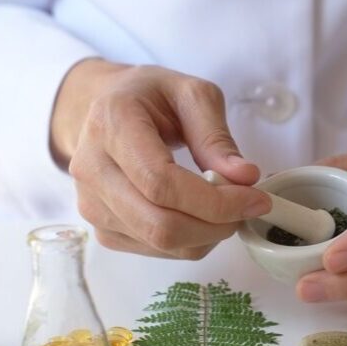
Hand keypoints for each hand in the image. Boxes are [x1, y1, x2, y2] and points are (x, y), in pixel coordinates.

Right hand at [51, 59, 270, 258]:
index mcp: (112, 125)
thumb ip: (216, 137)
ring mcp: (91, 203)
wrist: (102, 107)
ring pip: (158, 243)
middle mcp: (92, 168)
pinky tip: (201, 216)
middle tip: (248, 208)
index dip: (214, 201)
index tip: (255, 198)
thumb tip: (244, 178)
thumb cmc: (149, 96)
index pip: (161, 182)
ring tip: (227, 209)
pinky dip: (188, 242)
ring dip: (206, 235)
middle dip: (216, 225)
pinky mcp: (100, 226)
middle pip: (158, 224)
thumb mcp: (191, 95)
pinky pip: (152, 250)